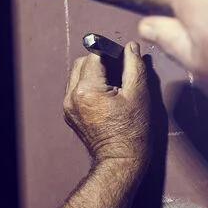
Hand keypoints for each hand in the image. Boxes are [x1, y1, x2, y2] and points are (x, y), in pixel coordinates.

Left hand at [63, 41, 150, 169]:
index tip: (122, 61)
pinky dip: (88, 87)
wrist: (121, 160)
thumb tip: (131, 48)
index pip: (94, 55)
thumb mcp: (139, 94)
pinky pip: (75, 89)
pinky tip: (103, 97)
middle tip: (118, 74)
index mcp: (87, 90)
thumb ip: (134, 66)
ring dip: (92, 74)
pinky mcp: (69, 114)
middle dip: (100, 62)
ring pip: (76, 75)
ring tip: (111, 87)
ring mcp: (68, 107)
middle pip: (82, 62)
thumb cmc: (132, 132)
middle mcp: (72, 97)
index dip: (110, 53)